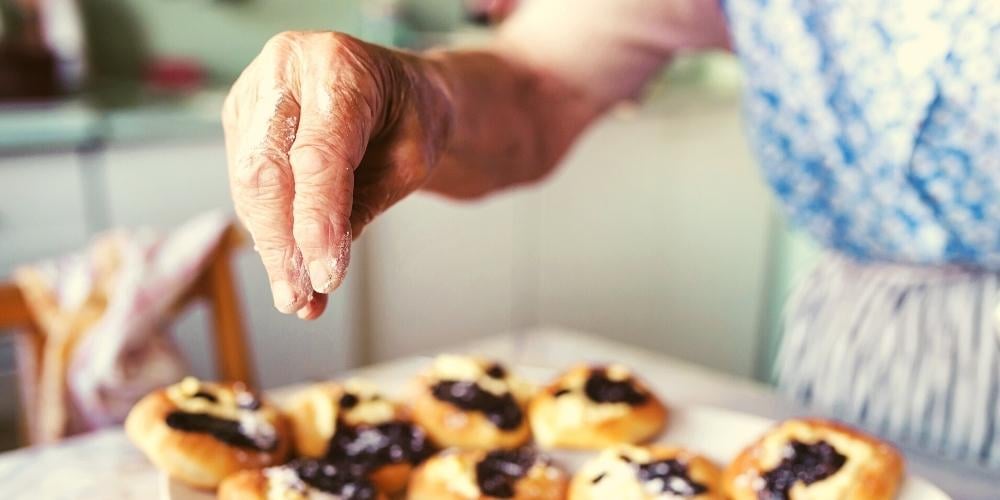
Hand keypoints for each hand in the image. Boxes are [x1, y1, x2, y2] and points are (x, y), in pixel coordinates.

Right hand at [223, 32, 450, 318]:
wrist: (399, 91)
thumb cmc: (411, 118)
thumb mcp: (411, 159)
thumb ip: (364, 203)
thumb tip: (320, 266)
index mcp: (339, 65)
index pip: (318, 154)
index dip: (317, 220)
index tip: (324, 276)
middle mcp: (287, 69)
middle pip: (268, 167)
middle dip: (282, 242)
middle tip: (299, 296)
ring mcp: (256, 91)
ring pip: (248, 181)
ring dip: (270, 247)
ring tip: (296, 296)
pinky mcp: (241, 118)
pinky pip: (245, 184)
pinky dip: (266, 232)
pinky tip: (287, 269)